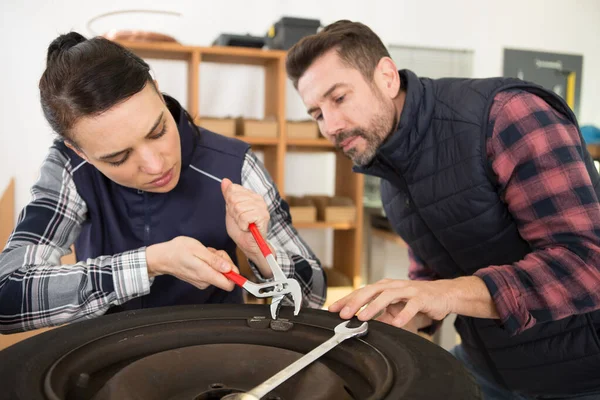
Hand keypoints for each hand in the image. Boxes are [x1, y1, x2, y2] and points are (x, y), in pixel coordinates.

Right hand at [146, 236, 239, 290]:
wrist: (162, 257)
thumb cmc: (178, 251)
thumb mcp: (198, 249)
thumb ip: (214, 260)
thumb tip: (229, 268)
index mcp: (206, 274)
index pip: (229, 284)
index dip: (235, 274)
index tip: (231, 263)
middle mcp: (205, 281)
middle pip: (226, 275)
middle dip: (223, 261)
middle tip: (212, 252)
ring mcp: (202, 281)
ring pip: (219, 271)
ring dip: (215, 260)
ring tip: (204, 253)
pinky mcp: (200, 279)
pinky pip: (212, 271)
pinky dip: (210, 262)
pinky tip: (201, 257)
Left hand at [221, 178, 272, 274]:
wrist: (248, 245)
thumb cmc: (241, 230)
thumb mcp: (230, 210)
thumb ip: (228, 195)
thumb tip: (225, 180)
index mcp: (250, 195)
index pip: (233, 189)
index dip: (230, 203)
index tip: (235, 213)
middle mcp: (258, 198)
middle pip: (234, 198)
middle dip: (233, 212)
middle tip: (240, 221)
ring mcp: (262, 207)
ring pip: (238, 207)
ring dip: (238, 220)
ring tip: (244, 225)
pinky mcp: (263, 216)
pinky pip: (244, 216)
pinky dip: (242, 225)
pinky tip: (247, 228)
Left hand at [329, 278, 452, 329]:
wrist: (443, 294)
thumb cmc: (416, 299)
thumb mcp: (395, 308)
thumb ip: (381, 315)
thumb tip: (365, 324)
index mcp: (384, 287)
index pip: (361, 292)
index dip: (347, 300)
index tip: (333, 309)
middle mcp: (393, 286)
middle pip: (371, 291)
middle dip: (355, 302)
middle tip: (344, 314)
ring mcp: (408, 290)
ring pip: (388, 296)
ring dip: (374, 307)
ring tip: (363, 317)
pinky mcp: (422, 297)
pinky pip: (411, 305)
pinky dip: (403, 314)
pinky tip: (396, 323)